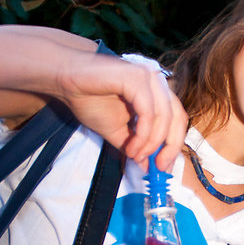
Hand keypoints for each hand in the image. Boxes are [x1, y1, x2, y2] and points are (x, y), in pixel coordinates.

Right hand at [56, 52, 186, 170]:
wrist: (65, 80)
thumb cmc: (90, 99)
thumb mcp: (118, 131)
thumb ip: (135, 146)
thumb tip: (148, 168)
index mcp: (157, 92)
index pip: (178, 119)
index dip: (174, 145)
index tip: (163, 168)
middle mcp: (157, 81)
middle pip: (178, 118)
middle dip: (170, 147)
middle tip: (157, 167)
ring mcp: (149, 76)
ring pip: (165, 116)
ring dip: (152, 143)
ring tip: (135, 156)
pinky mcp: (137, 76)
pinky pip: (148, 111)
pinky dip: (143, 133)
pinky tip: (131, 146)